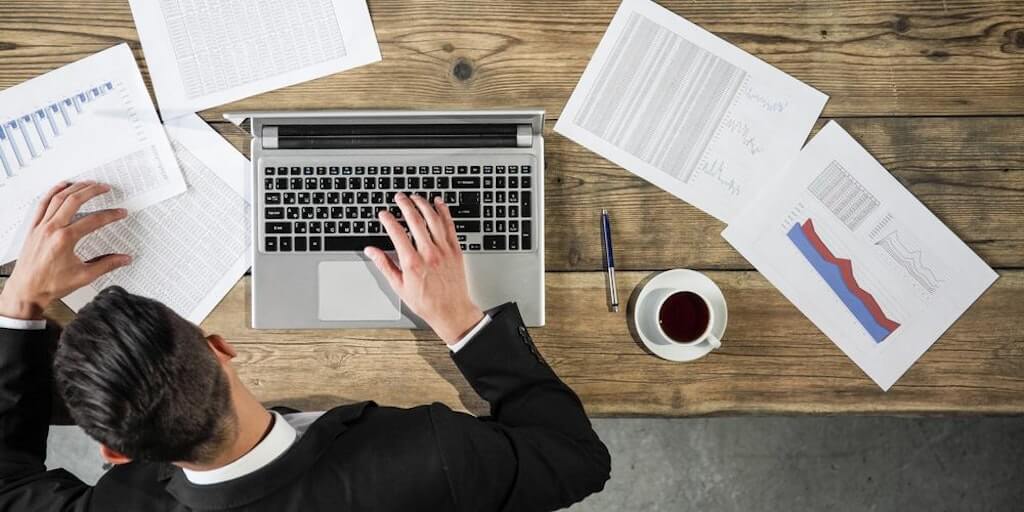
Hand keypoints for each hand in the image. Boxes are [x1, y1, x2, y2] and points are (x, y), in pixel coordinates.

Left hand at [0, 181, 131, 319]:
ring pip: (58, 198)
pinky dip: (52, 192)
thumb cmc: (50, 285)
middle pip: (74, 201)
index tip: (120, 213)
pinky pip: (42, 204)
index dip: (110, 215)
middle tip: (104, 188)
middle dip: (92, 191)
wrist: (26, 290)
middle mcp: (51, 229)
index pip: (93, 221)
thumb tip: (124, 259)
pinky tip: (61, 186)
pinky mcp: (33, 228)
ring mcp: (40, 226)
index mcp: (65, 240)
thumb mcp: (84, 276)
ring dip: (74, 188)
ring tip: (87, 183)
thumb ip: (107, 264)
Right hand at [365, 193, 483, 344]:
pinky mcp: (455, 250)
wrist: (451, 310)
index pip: (397, 232)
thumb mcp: (399, 287)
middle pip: (415, 220)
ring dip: (423, 204)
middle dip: (405, 205)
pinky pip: (450, 225)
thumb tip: (371, 251)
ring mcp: (444, 250)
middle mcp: (428, 253)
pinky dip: (444, 212)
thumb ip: (384, 265)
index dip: (388, 219)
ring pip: (433, 219)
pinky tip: (438, 203)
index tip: (383, 214)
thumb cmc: (426, 302)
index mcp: (412, 262)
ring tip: (415, 197)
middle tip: (399, 197)